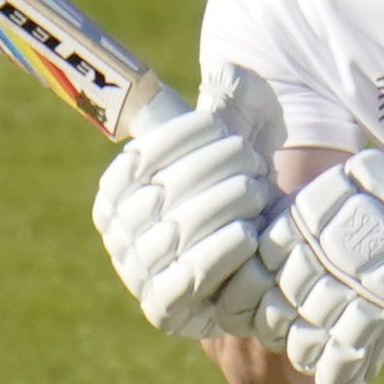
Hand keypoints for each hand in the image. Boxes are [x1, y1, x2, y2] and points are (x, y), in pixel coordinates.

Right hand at [92, 75, 291, 343]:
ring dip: (219, 209)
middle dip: (210, 172)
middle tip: (253, 164)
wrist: (264, 257)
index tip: (225, 128)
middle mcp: (118, 231)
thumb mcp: (237, 137)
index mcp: (119, 187)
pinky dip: (216, 255)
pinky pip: (184, 281)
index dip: (182, 139)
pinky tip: (247, 235)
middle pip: (160, 194)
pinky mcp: (163, 310)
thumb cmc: (243, 186)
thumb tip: (228, 73)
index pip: (142, 158)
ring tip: (256, 193)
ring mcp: (137, 273)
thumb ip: (230, 101)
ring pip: (175, 234)